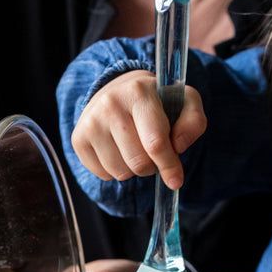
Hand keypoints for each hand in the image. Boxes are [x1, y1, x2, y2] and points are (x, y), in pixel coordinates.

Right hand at [70, 70, 206, 190]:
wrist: (117, 91)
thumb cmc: (156, 102)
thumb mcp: (184, 102)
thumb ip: (193, 122)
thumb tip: (178, 146)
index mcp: (139, 92)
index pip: (155, 143)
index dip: (169, 166)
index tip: (176, 181)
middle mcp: (110, 104)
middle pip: (139, 163)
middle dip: (152, 166)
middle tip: (152, 151)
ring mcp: (91, 122)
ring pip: (121, 172)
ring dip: (133, 169)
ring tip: (134, 148)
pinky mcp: (78, 139)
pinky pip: (104, 175)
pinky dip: (115, 170)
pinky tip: (118, 150)